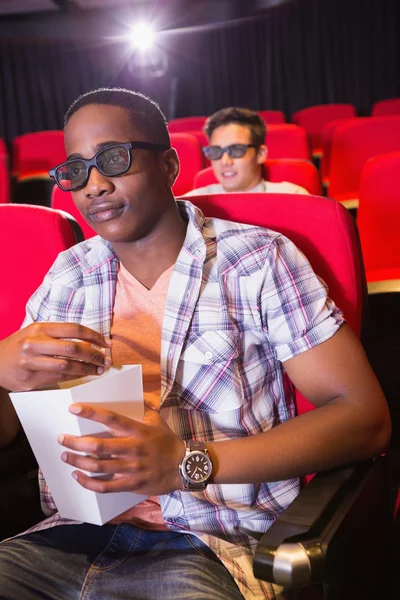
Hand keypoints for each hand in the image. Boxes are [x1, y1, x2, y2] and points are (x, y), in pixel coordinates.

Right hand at [0, 322, 110, 391]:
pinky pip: (57, 379)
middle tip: (107, 360)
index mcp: (40, 328)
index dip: (94, 336)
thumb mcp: (36, 333)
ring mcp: (30, 362)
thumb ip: (59, 335)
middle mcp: (34, 343)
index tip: (107, 343)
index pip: (74, 329)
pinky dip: (74, 377)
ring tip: (99, 370)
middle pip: (73, 348)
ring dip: (87, 369)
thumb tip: (90, 342)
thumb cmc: (20, 345)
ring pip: (67, 366)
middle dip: (94, 355)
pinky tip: (83, 376)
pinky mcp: (29, 379)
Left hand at [58, 405, 184, 495]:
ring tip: (65, 455)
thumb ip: (143, 406)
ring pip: (98, 467)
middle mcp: (133, 449)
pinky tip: (77, 475)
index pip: (111, 418)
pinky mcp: (131, 484)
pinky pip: (105, 486)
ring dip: (77, 461)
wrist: (184, 466)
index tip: (73, 408)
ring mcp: (131, 468)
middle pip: (98, 446)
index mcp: (138, 430)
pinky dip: (87, 482)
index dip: (91, 413)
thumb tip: (134, 392)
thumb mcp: (157, 419)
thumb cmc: (168, 441)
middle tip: (62, 438)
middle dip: (76, 442)